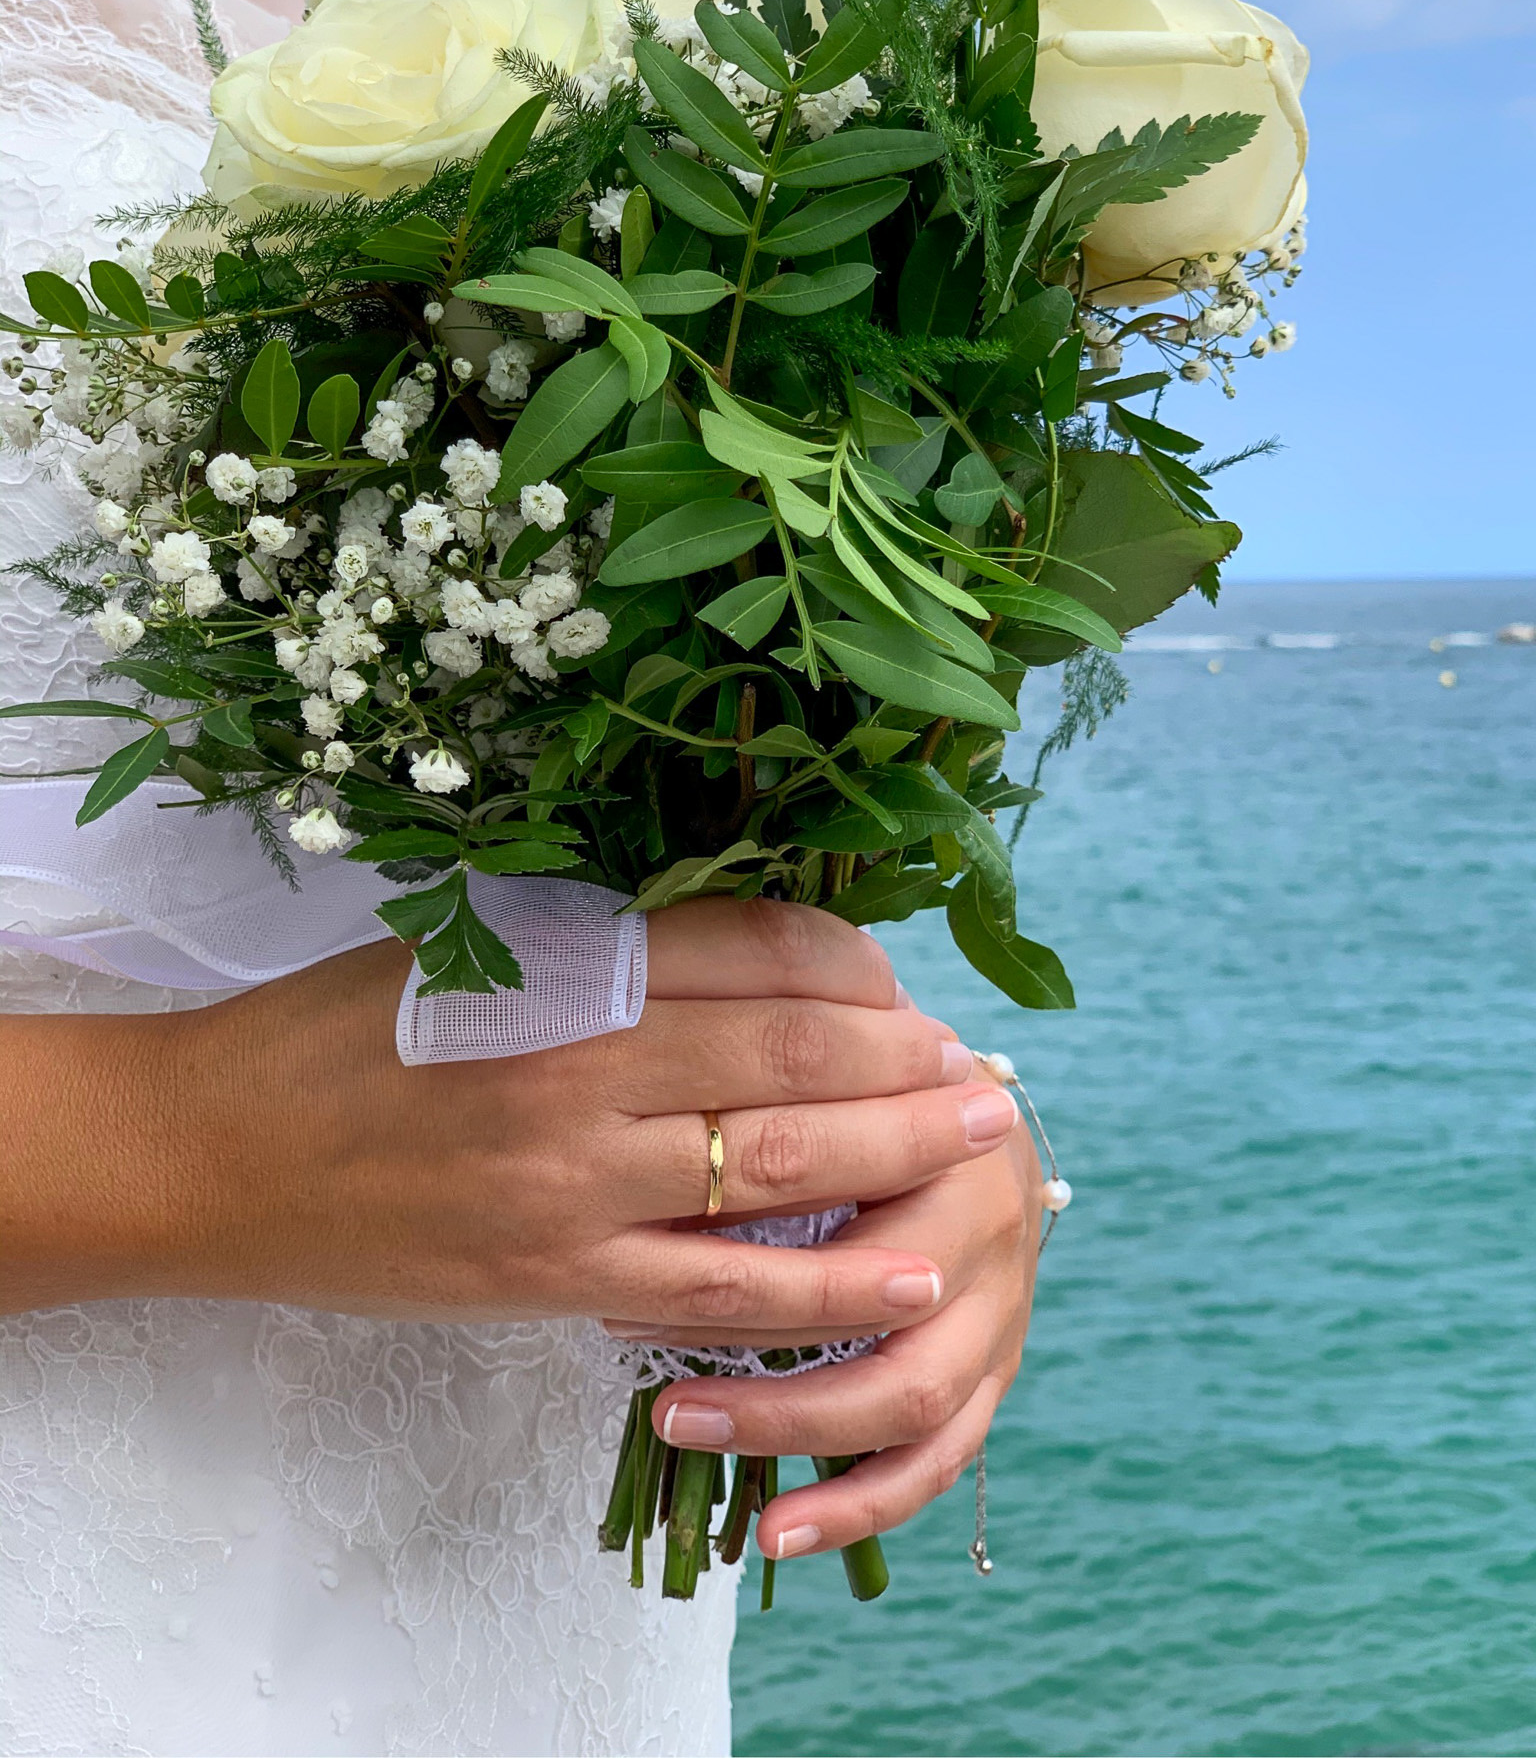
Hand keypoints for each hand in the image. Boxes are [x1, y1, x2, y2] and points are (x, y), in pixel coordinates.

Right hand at [0, 900, 1021, 1327]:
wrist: (213, 1150)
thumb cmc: (341, 1028)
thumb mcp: (478, 943)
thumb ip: (616, 947)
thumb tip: (768, 959)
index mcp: (565, 959)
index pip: (763, 945)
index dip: (859, 967)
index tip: (905, 987)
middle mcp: (582, 1062)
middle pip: (795, 1051)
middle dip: (909, 1059)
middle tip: (982, 1068)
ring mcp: (571, 1180)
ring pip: (776, 1163)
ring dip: (899, 1151)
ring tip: (979, 1139)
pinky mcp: (553, 1277)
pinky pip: (718, 1287)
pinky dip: (826, 1281)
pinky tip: (913, 1271)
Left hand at [635, 1067, 1042, 1563]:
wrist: (973, 1112)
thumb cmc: (873, 1083)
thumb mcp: (836, 1069)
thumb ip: (780, 1090)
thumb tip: (666, 1105)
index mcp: (955, 1158)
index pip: (855, 1229)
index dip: (748, 1259)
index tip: (634, 1279)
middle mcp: (993, 1245)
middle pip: (889, 1330)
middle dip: (763, 1368)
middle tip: (656, 1389)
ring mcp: (1001, 1321)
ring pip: (913, 1409)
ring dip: (792, 1434)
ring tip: (679, 1434)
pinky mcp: (991, 1379)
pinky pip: (934, 1465)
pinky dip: (855, 1509)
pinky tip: (772, 1538)